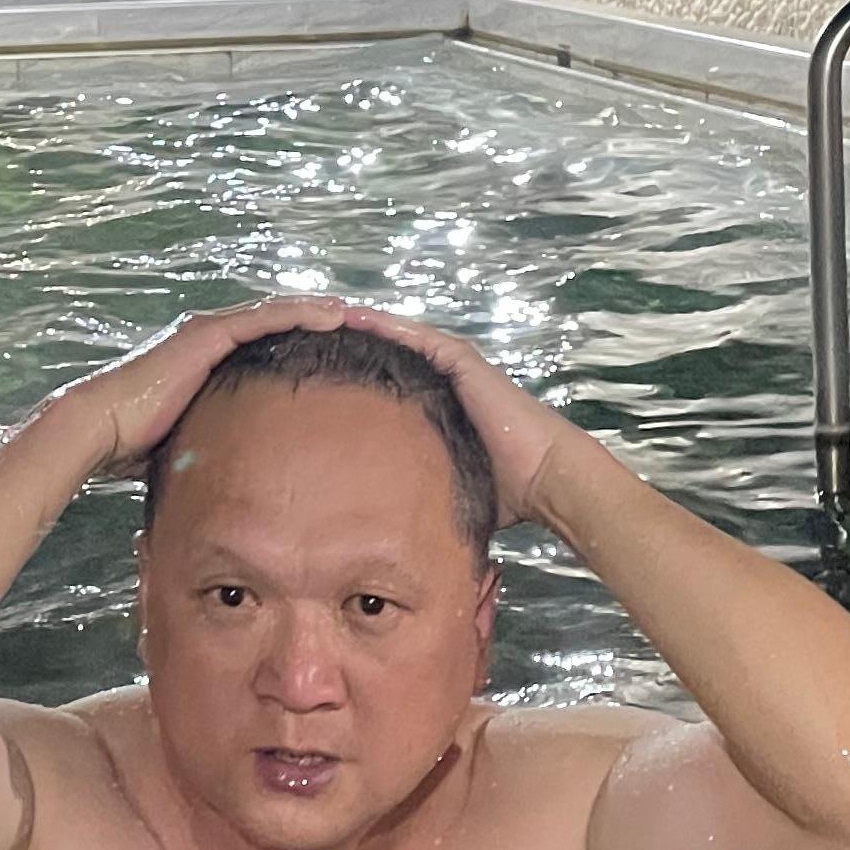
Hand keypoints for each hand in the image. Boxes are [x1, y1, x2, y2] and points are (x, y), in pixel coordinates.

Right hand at [45, 298, 347, 475]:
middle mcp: (211, 337)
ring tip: (363, 315)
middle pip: (279, 323)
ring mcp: (209, 332)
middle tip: (368, 327)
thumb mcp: (194, 441)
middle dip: (321, 323)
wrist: (102, 429)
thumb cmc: (138, 444)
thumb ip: (221, 445)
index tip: (345, 351)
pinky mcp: (208, 333)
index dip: (306, 343)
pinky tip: (335, 315)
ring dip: (321, 312)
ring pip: (279, 313)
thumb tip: (244, 480)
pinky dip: (301, 313)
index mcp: (210, 360)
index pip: (269, 345)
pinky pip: (265, 317)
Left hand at [338, 306, 580, 529]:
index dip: (355, 375)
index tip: (314, 373)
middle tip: (306, 336)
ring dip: (363, 326)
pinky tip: (354, 316)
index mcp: (438, 407)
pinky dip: (386, 324)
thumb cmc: (505, 492)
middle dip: (351, 345)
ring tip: (319, 317)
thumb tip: (384, 532)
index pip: (388, 384)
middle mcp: (443, 382)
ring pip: (399, 338)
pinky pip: (417, 336)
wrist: (543, 477)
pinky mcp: (461, 360)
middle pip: (389, 356)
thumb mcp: (446, 489)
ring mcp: (453, 368)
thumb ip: (418, 495)